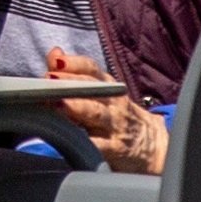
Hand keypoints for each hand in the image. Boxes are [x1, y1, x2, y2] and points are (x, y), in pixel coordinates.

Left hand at [43, 50, 169, 171]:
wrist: (151, 144)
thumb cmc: (118, 115)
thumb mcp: (103, 92)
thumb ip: (76, 74)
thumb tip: (54, 53)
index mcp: (108, 86)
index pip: (91, 68)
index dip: (74, 63)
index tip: (55, 60)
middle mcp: (111, 102)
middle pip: (92, 88)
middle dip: (70, 83)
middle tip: (49, 79)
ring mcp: (113, 125)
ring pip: (95, 113)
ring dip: (77, 107)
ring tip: (59, 103)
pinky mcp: (114, 148)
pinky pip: (99, 145)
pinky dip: (85, 142)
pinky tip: (70, 139)